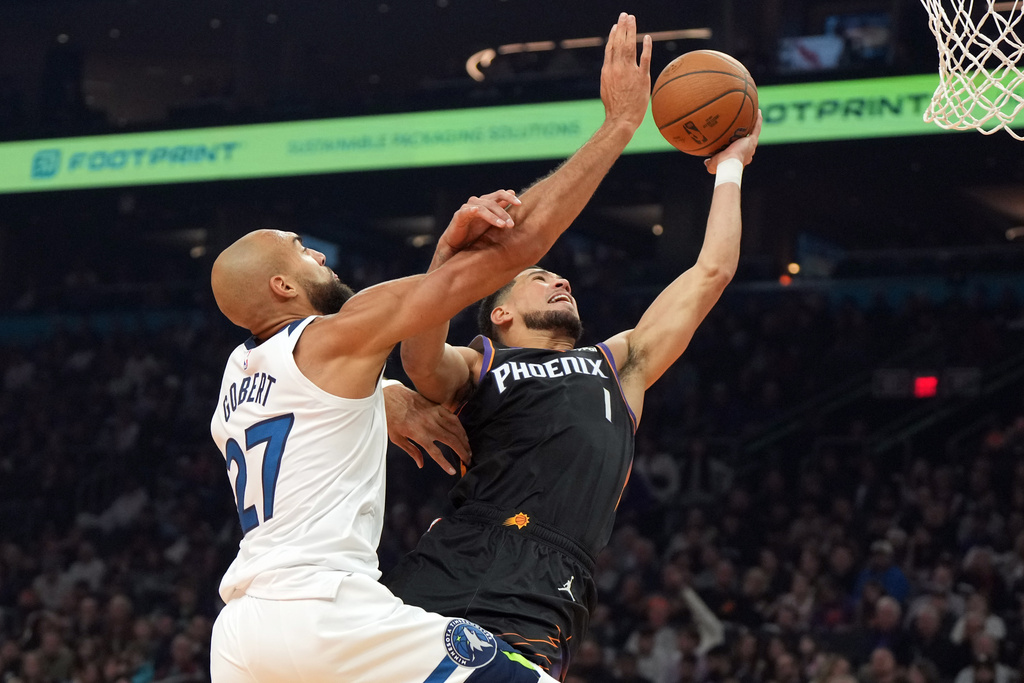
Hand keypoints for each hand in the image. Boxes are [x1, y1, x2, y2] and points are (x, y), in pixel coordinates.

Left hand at [383, 382, 470, 474]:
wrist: (391, 396)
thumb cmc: (391, 418)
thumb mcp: (397, 438)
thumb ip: (411, 451)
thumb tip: (421, 464)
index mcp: (419, 435)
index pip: (436, 453)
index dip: (445, 463)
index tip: (453, 471)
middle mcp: (430, 425)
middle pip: (451, 441)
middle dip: (462, 451)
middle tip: (468, 460)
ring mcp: (435, 415)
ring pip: (455, 429)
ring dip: (464, 440)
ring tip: (468, 449)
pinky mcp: (437, 407)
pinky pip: (453, 417)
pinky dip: (460, 427)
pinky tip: (463, 433)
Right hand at [433, 190, 521, 264]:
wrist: (458, 244)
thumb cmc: (475, 232)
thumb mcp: (491, 221)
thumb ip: (501, 208)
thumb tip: (513, 193)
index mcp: (486, 202)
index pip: (499, 194)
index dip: (510, 197)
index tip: (520, 203)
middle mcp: (477, 202)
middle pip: (493, 202)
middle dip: (504, 213)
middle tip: (512, 224)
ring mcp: (467, 208)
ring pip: (483, 208)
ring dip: (494, 216)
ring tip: (503, 226)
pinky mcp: (459, 215)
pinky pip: (466, 211)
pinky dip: (471, 210)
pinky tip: (476, 210)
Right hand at [600, 13, 651, 131]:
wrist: (621, 119)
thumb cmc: (614, 108)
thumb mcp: (606, 89)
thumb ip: (610, 76)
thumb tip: (612, 69)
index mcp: (607, 71)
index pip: (610, 48)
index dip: (613, 35)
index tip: (616, 26)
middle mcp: (617, 68)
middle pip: (619, 43)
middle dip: (622, 27)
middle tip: (625, 15)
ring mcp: (629, 72)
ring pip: (629, 46)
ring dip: (631, 31)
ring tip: (632, 19)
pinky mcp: (642, 78)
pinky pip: (644, 58)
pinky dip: (646, 47)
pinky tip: (647, 37)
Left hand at [705, 109, 762, 173]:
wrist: (729, 164)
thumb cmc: (721, 166)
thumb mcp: (712, 165)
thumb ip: (709, 162)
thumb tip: (705, 161)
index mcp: (739, 157)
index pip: (739, 150)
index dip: (738, 146)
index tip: (735, 142)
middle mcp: (747, 151)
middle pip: (747, 141)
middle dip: (746, 135)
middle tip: (745, 127)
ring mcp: (751, 145)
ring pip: (754, 132)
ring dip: (754, 124)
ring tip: (754, 115)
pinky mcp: (753, 140)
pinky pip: (756, 128)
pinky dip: (758, 120)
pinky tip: (758, 111)